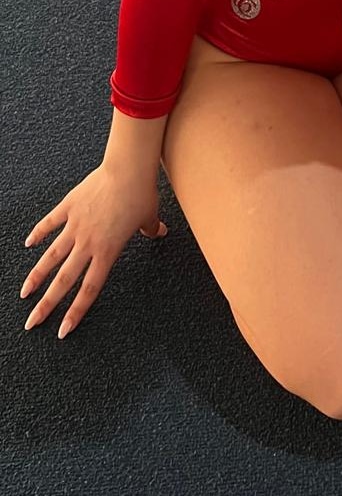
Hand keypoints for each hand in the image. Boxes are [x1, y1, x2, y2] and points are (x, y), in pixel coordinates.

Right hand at [21, 163, 166, 337]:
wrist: (128, 169)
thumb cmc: (141, 193)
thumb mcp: (150, 216)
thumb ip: (151, 229)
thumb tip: (160, 232)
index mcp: (108, 251)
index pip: (89, 289)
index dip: (76, 311)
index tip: (63, 329)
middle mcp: (88, 243)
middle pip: (63, 281)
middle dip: (47, 305)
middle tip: (32, 322)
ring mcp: (76, 226)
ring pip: (51, 257)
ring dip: (36, 276)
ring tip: (24, 293)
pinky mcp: (69, 207)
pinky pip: (50, 223)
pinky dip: (38, 233)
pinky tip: (28, 244)